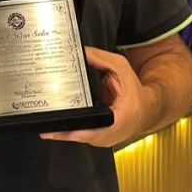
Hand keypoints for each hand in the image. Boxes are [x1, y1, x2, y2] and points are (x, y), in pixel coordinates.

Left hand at [40, 46, 157, 147]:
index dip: (79, 130)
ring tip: (47, 128)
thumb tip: (80, 52)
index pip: (97, 128)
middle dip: (63, 131)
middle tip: (45, 129)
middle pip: (82, 135)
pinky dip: (70, 131)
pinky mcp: (98, 140)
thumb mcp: (120, 68)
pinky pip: (80, 136)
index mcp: (122, 118)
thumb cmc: (134, 91)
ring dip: (64, 133)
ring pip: (80, 138)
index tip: (64, 129)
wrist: (146, 108)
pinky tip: (57, 128)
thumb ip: (100, 59)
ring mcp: (105, 139)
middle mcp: (112, 133)